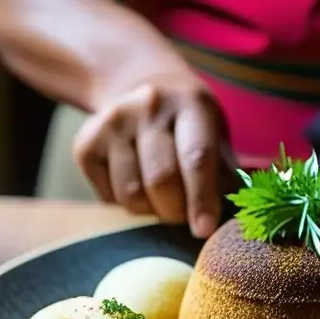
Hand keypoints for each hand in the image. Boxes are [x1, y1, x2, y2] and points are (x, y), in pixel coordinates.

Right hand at [72, 72, 229, 237]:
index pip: (196, 157)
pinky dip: (126, 206)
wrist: (139, 87)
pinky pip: (108, 198)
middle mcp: (148, 105)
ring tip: (161, 198)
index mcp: (191, 103)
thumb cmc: (191, 129)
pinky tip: (136, 184)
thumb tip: (234, 224)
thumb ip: (226, 178)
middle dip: (177, 212)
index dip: (201, 199)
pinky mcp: (85, 143)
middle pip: (161, 180)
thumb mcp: (216, 139)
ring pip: (131, 196)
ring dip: (151, 212)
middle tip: (184, 216)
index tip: (204, 231)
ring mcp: (112, 121)